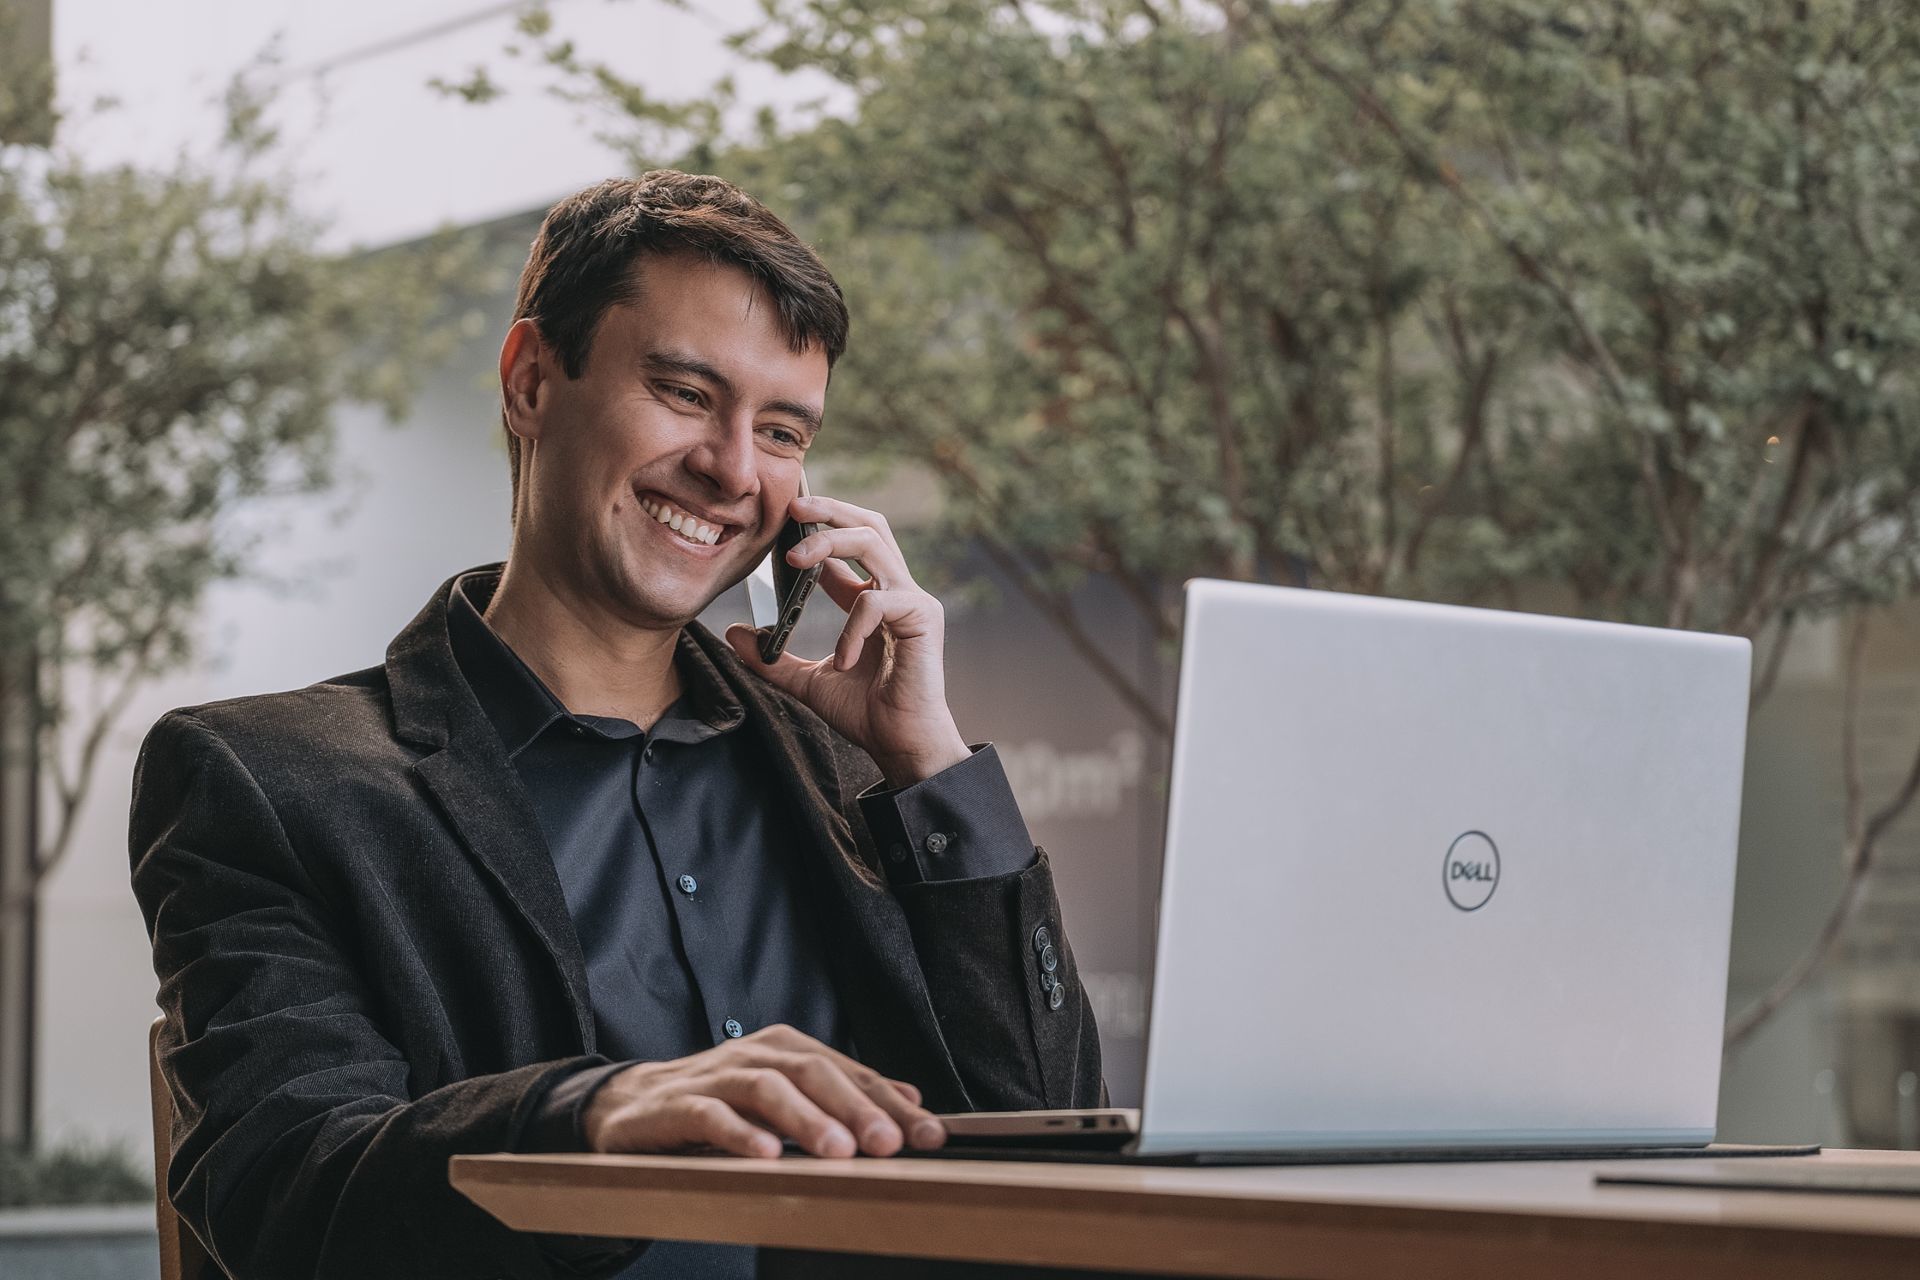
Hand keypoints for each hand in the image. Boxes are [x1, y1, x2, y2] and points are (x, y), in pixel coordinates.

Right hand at [583, 1024, 946, 1157]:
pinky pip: (710, 1117)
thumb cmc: (718, 1102)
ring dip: (806, 1120)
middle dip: (856, 1108)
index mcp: (785, 1049)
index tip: (930, 1135)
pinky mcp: (675, 1107)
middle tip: (888, 1144)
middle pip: (813, 1072)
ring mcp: (713, 1078)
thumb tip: (911, 1101)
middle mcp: (753, 1055)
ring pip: (767, 1089)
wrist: (632, 1105)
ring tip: (838, 1152)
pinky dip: (740, 1134)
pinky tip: (767, 1156)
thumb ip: (843, 1093)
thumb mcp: (785, 1093)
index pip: (849, 1072)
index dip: (890, 1102)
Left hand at [726, 493, 969, 787]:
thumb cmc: (866, 713)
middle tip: (793, 507)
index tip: (781, 520)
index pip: (846, 545)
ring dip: (831, 541)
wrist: (900, 744)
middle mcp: (894, 590)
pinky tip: (844, 660)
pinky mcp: (922, 617)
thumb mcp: (807, 681)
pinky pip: (876, 602)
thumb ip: (773, 659)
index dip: (815, 527)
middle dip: (830, 509)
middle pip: (868, 524)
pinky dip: (851, 627)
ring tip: (795, 560)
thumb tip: (733, 633)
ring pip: (873, 542)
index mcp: (870, 599)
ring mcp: (912, 600)